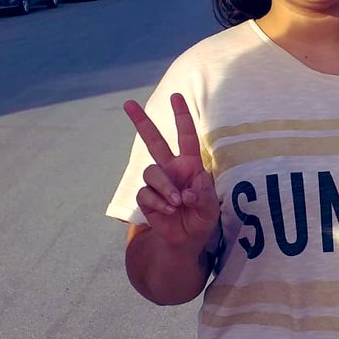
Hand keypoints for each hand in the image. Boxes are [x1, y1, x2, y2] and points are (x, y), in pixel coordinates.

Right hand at [123, 93, 219, 250]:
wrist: (185, 241)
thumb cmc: (201, 219)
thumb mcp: (210, 208)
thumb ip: (203, 197)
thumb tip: (187, 190)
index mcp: (190, 165)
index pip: (186, 137)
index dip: (181, 117)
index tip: (176, 97)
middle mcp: (171, 169)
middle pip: (153, 140)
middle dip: (141, 121)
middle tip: (128, 103)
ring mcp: (157, 182)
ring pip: (151, 172)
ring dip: (165, 187)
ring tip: (177, 203)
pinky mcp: (146, 198)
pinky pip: (146, 193)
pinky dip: (159, 203)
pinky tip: (169, 211)